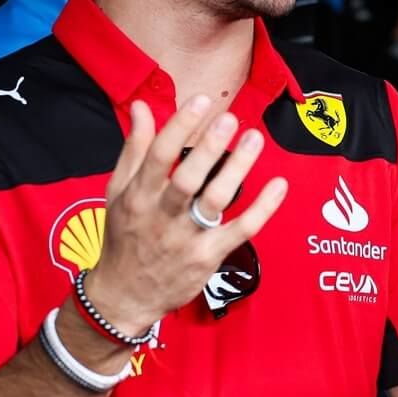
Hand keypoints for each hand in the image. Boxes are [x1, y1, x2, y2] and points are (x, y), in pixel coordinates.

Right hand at [83, 97, 288, 332]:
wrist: (124, 296)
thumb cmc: (124, 237)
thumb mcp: (118, 191)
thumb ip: (134, 148)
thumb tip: (141, 107)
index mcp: (138, 196)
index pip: (158, 156)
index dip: (180, 126)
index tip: (201, 101)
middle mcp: (162, 216)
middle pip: (188, 178)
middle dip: (210, 147)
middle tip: (230, 118)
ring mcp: (187, 238)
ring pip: (216, 201)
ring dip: (238, 169)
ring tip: (254, 140)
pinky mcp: (208, 256)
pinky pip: (240, 230)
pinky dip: (262, 208)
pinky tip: (279, 185)